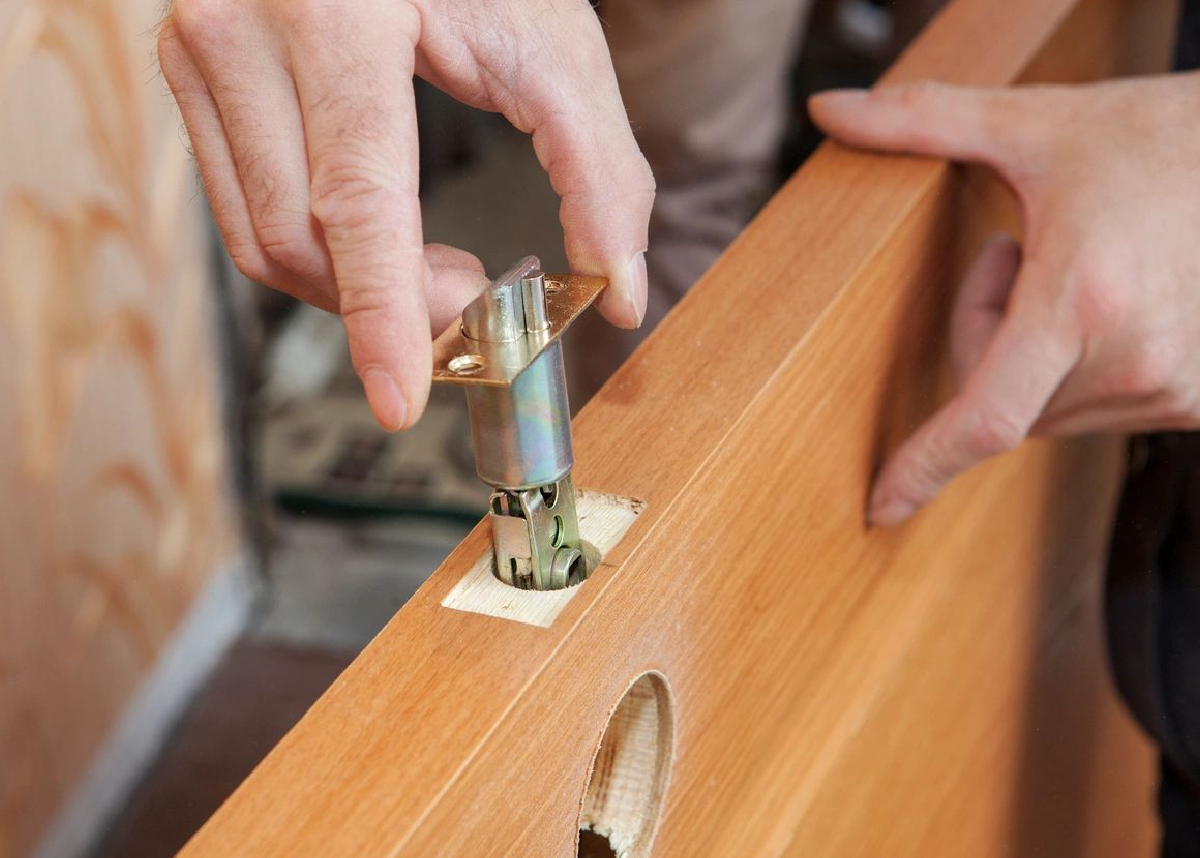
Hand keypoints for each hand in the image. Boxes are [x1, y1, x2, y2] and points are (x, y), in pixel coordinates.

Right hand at [158, 0, 653, 429]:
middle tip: (475, 304)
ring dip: (354, 292)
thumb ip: (601, 172)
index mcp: (334, 14)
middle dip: (391, 308)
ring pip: (262, 241)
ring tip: (441, 273)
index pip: (354, 202)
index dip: (381, 315)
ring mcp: (200, 54)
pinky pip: (244, 211)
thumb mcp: (555, 46)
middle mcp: (242, 30)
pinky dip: (321, 256)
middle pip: (300, 240)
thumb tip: (621, 293)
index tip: (400, 397)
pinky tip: (385, 244)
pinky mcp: (194, 81)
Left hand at [809, 74, 1199, 525]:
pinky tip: (1116, 302)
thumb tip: (826, 110)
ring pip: (1049, 409)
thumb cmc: (1157, 137)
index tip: (881, 506)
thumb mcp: (1034, 126)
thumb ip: (922, 120)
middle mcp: (1135, 360)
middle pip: (1002, 398)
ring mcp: (1177, 388)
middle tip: (1020, 253)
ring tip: (1081, 270)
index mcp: (1083, 301)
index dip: (926, 465)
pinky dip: (1081, 370)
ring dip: (1035, 356)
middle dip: (984, 336)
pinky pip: (1100, 409)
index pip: (985, 417)